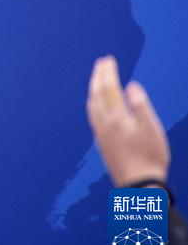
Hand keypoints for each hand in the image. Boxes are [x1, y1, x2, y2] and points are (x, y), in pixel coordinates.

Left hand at [86, 56, 169, 187]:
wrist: (138, 185)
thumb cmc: (150, 157)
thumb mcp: (152, 129)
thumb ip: (140, 105)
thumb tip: (130, 86)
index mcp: (116, 117)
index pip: (109, 88)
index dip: (108, 73)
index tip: (108, 59)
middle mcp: (104, 123)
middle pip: (97, 94)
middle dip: (99, 76)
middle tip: (102, 62)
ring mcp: (100, 133)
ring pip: (92, 104)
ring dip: (94, 88)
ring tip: (97, 79)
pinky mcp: (101, 142)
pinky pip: (93, 116)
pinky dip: (93, 103)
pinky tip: (97, 105)